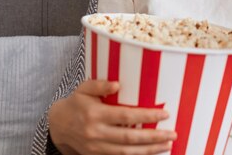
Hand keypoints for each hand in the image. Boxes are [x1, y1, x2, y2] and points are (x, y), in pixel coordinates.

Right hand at [48, 80, 176, 154]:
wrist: (58, 125)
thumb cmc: (76, 103)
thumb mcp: (84, 88)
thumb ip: (100, 84)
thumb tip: (117, 83)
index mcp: (95, 114)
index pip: (126, 116)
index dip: (147, 116)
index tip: (165, 114)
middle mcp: (96, 133)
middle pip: (129, 138)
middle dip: (153, 137)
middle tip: (172, 134)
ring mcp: (96, 148)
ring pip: (126, 152)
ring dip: (149, 150)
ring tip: (168, 145)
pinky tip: (151, 152)